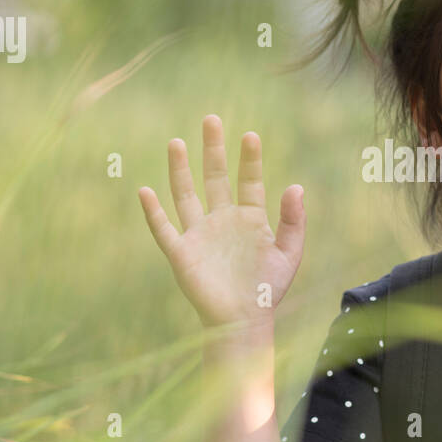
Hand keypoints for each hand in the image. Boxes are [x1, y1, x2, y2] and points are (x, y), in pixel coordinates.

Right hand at [138, 115, 305, 326]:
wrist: (243, 321)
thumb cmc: (267, 290)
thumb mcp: (289, 254)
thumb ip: (294, 221)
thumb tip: (296, 186)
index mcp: (249, 219)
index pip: (249, 181)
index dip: (249, 159)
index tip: (250, 136)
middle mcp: (222, 221)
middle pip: (214, 178)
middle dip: (212, 150)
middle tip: (211, 119)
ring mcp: (200, 235)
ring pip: (185, 194)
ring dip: (179, 169)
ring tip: (176, 142)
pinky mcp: (181, 253)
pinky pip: (164, 229)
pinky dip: (153, 212)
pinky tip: (145, 191)